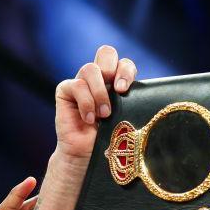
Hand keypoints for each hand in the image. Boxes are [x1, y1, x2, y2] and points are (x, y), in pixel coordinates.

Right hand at [54, 45, 136, 161]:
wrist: (86, 156)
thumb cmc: (108, 141)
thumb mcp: (125, 120)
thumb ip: (131, 104)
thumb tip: (144, 97)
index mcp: (116, 83)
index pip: (124, 63)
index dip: (126, 71)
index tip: (124, 90)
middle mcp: (99, 79)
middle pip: (106, 53)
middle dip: (112, 69)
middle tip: (117, 92)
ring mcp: (81, 83)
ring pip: (90, 68)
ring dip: (100, 93)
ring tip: (104, 114)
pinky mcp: (65, 90)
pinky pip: (76, 85)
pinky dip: (86, 103)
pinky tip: (89, 119)